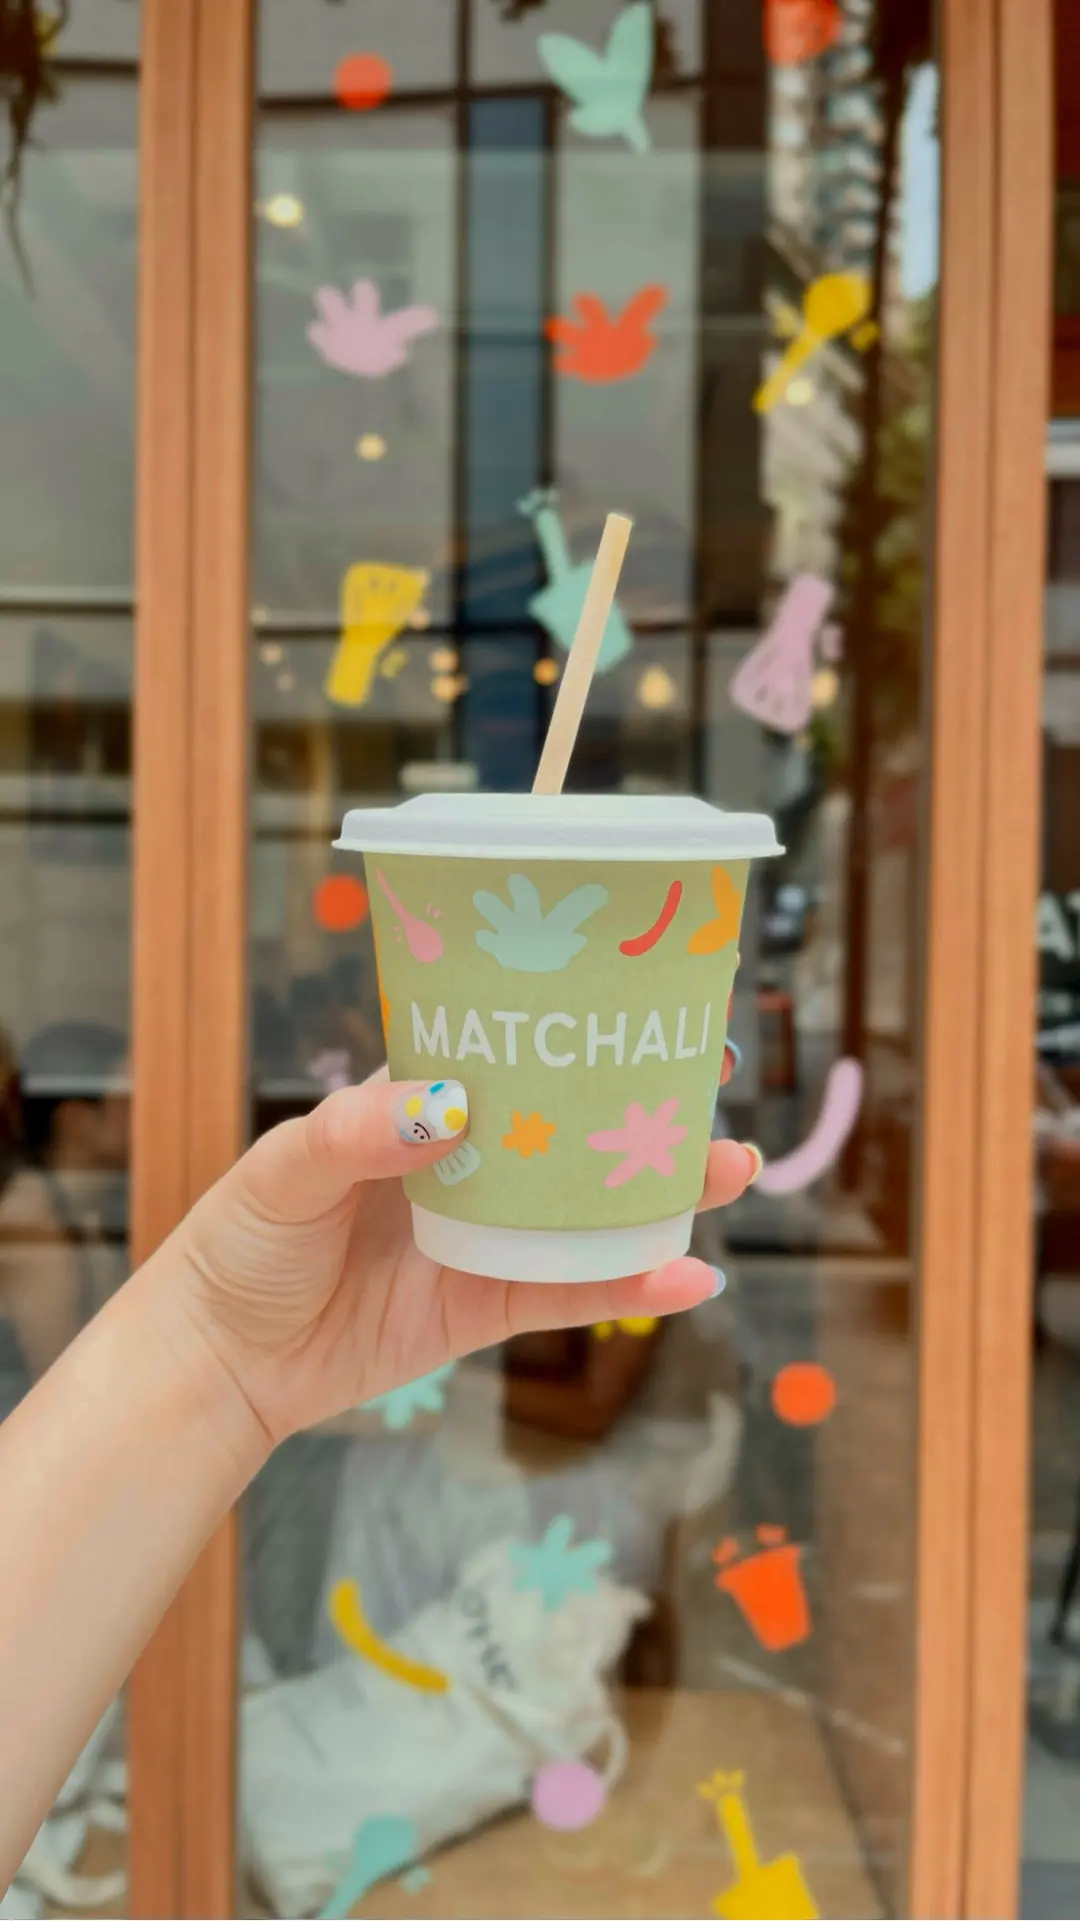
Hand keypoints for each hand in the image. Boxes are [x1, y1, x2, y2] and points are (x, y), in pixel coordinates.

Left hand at [151, 1054, 754, 1448]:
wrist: (218, 1361)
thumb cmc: (240, 1244)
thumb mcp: (283, 1170)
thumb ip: (356, 1132)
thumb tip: (448, 1104)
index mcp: (419, 1107)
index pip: (512, 1053)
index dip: (579, 1029)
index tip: (649, 1004)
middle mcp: (467, 1166)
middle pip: (574, 1128)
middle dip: (648, 1107)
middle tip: (716, 1084)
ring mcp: (485, 1238)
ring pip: (591, 1210)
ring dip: (663, 1193)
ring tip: (734, 1171)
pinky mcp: (487, 1308)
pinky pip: (571, 1293)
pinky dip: (631, 1286)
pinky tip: (690, 1276)